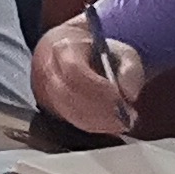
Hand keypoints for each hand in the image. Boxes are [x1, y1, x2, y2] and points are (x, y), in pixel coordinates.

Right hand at [31, 15, 145, 135]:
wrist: (69, 49)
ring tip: (122, 122)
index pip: (74, 71)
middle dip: (100, 110)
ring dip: (97, 121)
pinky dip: (92, 125)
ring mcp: (44, 88)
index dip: (97, 88)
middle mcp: (48, 68)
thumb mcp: (120, 51)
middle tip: (126, 118)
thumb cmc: (97, 51)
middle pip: (68, 95)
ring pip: (68, 111)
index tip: (120, 99)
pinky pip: (69, 119)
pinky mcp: (48, 105)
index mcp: (64, 48)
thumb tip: (129, 94)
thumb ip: (130, 69)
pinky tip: (109, 125)